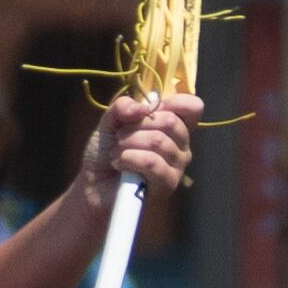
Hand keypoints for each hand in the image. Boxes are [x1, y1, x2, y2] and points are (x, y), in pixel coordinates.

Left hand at [81, 91, 202, 202]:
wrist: (94, 185)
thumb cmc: (107, 151)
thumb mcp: (110, 121)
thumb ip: (123, 107)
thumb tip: (144, 106)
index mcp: (173, 127)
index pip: (193, 107)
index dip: (173, 102)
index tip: (148, 110)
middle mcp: (181, 145)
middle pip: (171, 121)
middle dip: (137, 125)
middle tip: (119, 136)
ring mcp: (177, 166)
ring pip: (158, 141)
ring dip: (128, 143)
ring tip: (116, 152)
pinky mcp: (168, 184)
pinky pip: (152, 162)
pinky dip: (129, 158)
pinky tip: (119, 164)